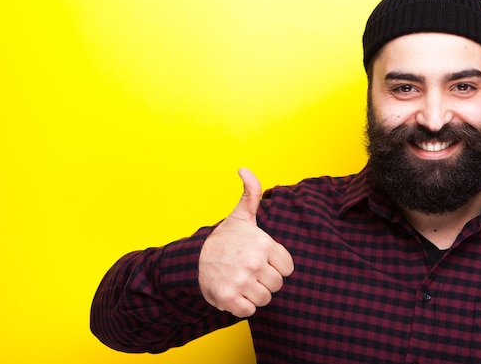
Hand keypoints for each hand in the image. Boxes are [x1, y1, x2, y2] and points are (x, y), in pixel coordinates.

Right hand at [198, 168, 293, 317]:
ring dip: (254, 294)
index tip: (261, 261)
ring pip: (265, 299)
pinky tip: (233, 292)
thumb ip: (251, 193)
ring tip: (241, 281)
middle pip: (277, 285)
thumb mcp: (240, 216)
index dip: (275, 266)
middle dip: (264, 281)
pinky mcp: (230, 299)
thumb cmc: (223, 240)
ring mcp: (242, 282)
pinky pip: (249, 311)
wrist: (193, 261)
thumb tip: (244, 169)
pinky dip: (242, 306)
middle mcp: (254, 263)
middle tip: (248, 272)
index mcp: (263, 244)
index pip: (287, 268)